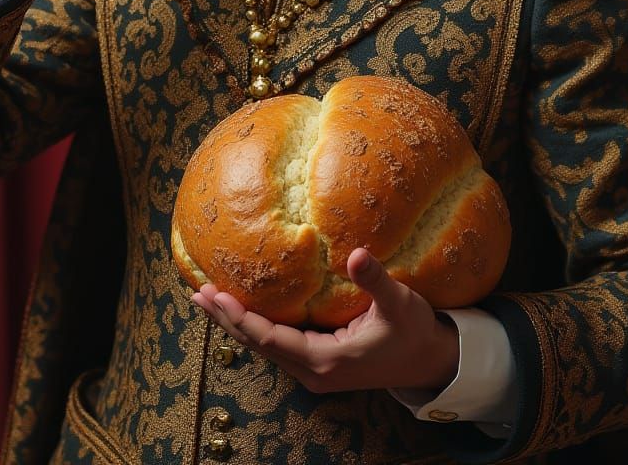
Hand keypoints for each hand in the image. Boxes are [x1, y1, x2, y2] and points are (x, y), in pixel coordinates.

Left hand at [191, 248, 459, 393]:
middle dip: (227, 319)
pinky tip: (240, 311)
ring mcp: (314, 371)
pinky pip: (276, 345)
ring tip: (208, 300)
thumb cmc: (414, 331)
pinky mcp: (317, 364)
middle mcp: (313, 372)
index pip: (271, 338)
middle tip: (198, 293)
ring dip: (236, 323)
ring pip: (264, 346)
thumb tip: (356, 254)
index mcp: (326, 361)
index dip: (242, 318)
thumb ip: (375, 280)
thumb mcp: (398, 303)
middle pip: (258, 344)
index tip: (217, 297)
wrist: (430, 361)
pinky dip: (254, 326)